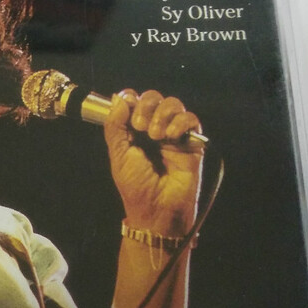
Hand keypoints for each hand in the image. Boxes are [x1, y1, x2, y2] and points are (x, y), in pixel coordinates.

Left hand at [104, 89, 203, 235]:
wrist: (157, 209)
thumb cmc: (137, 188)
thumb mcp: (118, 154)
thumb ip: (115, 126)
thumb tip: (118, 99)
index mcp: (134, 132)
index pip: (135, 101)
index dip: (131, 99)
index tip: (127, 107)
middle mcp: (154, 129)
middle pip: (154, 98)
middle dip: (146, 106)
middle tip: (140, 127)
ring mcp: (174, 135)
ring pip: (173, 104)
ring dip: (162, 115)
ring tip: (156, 136)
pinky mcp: (192, 143)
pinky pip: (191, 119)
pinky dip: (180, 122)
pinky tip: (171, 137)